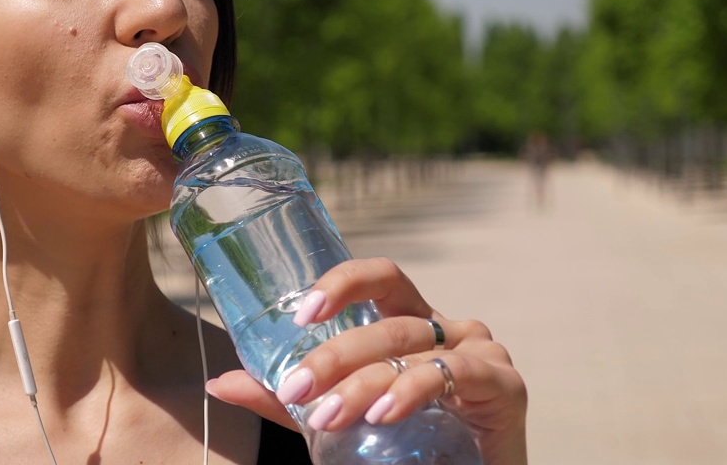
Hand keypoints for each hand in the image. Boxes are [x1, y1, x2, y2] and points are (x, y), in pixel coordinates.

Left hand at [205, 257, 526, 463]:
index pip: (380, 278)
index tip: (300, 312)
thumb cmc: (408, 449)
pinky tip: (383, 413)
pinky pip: (451, 373)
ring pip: (411, 348)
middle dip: (334, 353)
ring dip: (362, 381)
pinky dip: (411, 390)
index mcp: (412, 322)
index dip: (342, 283)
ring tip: (328, 415)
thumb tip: (220, 382)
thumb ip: (288, 402)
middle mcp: (449, 326)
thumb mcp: (340, 419)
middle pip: (387, 320)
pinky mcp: (505, 385)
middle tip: (295, 386)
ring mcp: (481, 351)